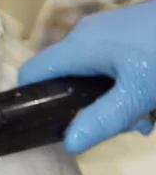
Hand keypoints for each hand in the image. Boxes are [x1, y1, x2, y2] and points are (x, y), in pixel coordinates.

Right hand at [18, 0, 155, 153]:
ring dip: (112, 100)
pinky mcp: (126, 32)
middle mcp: (85, 35)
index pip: (32, 72)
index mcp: (79, 45)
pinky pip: (111, 64)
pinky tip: (151, 96)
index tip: (46, 124)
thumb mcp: (138, 93)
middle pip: (65, 78)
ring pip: (92, 74)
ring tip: (144, 117)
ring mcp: (107, 31)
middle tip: (118, 126)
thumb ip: (103, 119)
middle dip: (86, 107)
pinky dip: (124, 85)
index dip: (31, 99)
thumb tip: (68, 143)